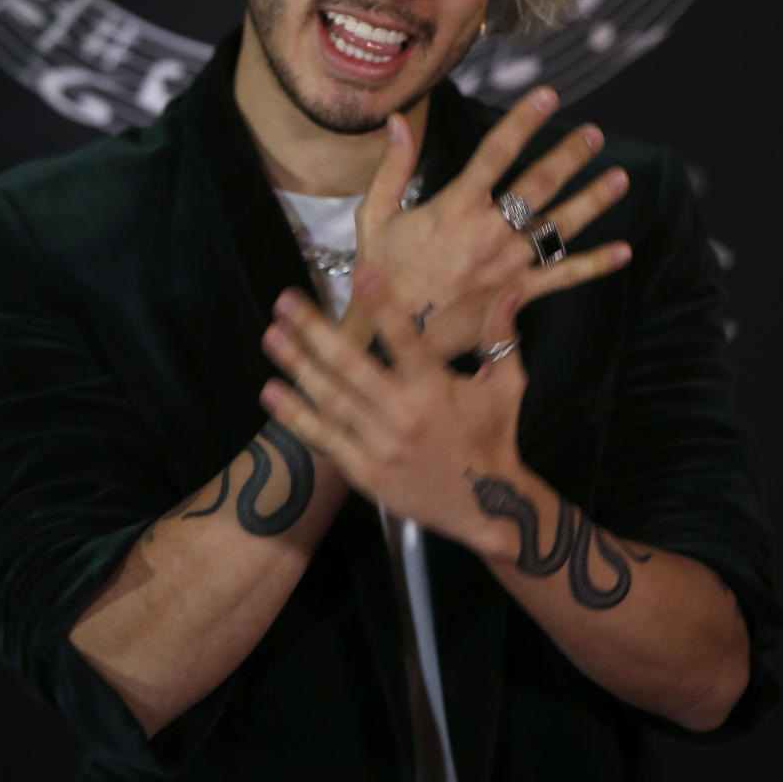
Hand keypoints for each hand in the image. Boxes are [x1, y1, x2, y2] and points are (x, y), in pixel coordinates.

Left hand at [259, 269, 525, 548]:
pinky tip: (270, 391)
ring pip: (331, 399)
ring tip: (271, 336)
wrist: (487, 507)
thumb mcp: (506, 385)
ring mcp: (381, 445)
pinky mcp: (365, 472)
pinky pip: (325, 438)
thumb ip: (501, 336)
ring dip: (297, 365)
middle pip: (351, 366)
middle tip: (286, 301)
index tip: (361, 274)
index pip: (404, 339)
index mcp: (436, 388)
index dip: (382, 306)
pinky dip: (296, 415)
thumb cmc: (494, 437)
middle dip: (314, 331)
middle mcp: (404, 414)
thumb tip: (511, 290)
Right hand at [352, 87, 631, 359]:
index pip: (495, 153)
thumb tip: (396, 121)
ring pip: (558, 228)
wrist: (391, 340)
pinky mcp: (517, 296)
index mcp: (454, 208)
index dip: (523, 121)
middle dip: (569, 156)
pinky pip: (562, 277)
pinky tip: (624, 251)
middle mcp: (487, 234)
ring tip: (620, 178)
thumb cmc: (381, 276)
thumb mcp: (374, 216)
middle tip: (594, 133)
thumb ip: (392, 167)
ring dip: (592, 201)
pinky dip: (595, 264)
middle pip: (538, 186)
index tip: (547, 95)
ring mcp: (507, 266)